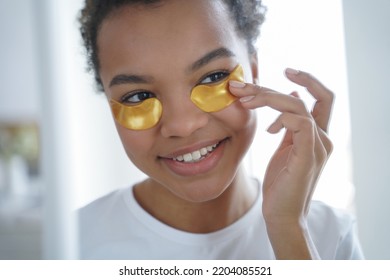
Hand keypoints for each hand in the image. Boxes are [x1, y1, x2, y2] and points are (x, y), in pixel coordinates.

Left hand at [229, 68, 333, 258]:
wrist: (281, 214)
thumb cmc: (281, 183)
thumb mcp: (285, 147)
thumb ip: (289, 125)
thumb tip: (291, 97)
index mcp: (318, 135)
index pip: (323, 98)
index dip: (309, 80)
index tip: (286, 70)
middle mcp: (323, 138)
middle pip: (306, 98)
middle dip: (270, 89)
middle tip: (241, 87)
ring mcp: (318, 146)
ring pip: (298, 107)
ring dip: (267, 99)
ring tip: (243, 102)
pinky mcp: (308, 156)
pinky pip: (301, 124)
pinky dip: (281, 118)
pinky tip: (268, 129)